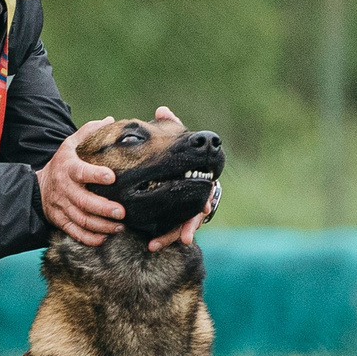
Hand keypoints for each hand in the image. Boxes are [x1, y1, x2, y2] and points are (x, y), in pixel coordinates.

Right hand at [39, 118, 125, 244]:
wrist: (38, 187)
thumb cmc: (62, 163)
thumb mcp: (70, 144)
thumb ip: (89, 132)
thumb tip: (110, 120)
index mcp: (68, 168)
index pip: (81, 171)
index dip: (95, 175)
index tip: (111, 177)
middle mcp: (64, 189)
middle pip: (83, 201)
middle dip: (103, 208)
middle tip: (122, 212)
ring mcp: (62, 207)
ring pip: (81, 219)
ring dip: (101, 225)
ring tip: (119, 227)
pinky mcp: (60, 221)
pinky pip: (74, 232)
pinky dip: (89, 238)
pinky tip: (104, 238)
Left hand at [147, 105, 218, 251]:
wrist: (175, 169)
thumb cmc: (178, 153)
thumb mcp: (176, 139)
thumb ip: (171, 128)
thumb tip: (162, 110)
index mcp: (198, 181)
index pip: (206, 193)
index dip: (205, 202)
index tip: (204, 209)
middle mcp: (194, 198)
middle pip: (196, 216)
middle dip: (190, 226)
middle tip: (184, 236)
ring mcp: (184, 210)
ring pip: (182, 226)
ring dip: (171, 236)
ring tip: (156, 244)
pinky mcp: (173, 218)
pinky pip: (169, 230)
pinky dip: (163, 238)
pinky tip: (151, 245)